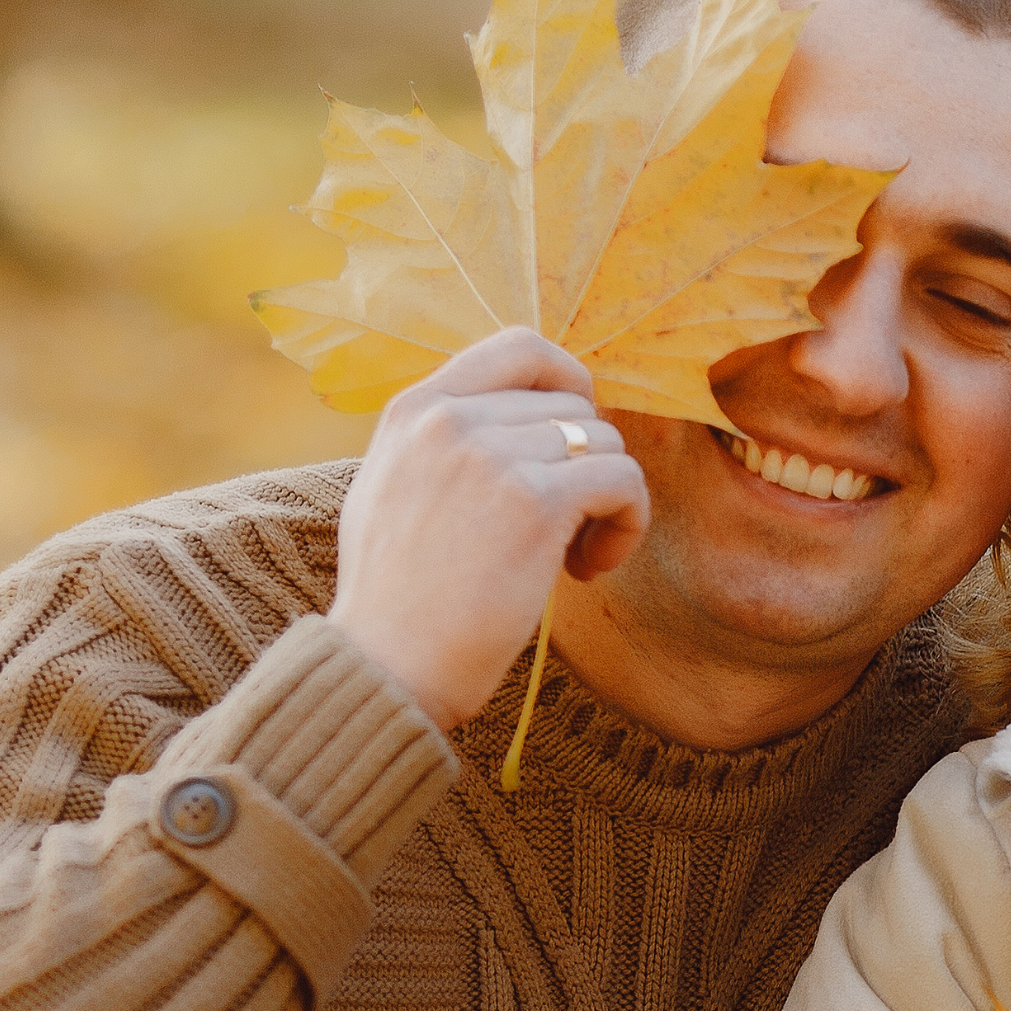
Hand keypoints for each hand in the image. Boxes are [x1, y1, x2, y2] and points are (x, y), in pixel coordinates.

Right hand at [326, 328, 647, 726]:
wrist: (385, 664)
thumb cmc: (395, 596)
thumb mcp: (394, 486)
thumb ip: (446, 441)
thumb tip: (521, 417)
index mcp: (414, 408)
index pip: (520, 346)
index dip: (567, 382)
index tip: (573, 438)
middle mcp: (450, 418)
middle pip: (573, 404)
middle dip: (584, 463)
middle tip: (564, 525)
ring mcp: (492, 456)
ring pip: (605, 442)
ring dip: (608, 501)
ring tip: (572, 557)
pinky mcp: (536, 503)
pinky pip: (624, 481)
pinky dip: (626, 525)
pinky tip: (587, 569)